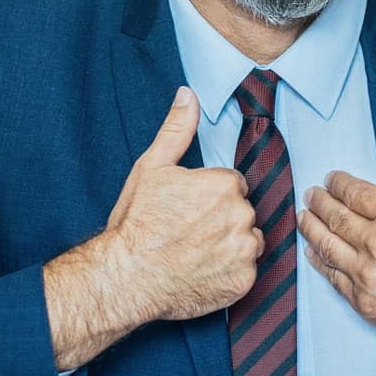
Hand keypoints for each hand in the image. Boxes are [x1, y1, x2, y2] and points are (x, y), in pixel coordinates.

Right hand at [46, 87, 261, 368]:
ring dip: (230, 246)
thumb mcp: (152, 167)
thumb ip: (177, 129)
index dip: (209, 198)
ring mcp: (244, 250)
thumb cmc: (136, 222)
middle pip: (242, 213)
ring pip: (248, 241)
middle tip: (189, 233)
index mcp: (224, 185)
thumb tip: (188, 94)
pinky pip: (246, 271)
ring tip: (196, 253)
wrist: (127, 276)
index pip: (232, 186)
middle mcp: (241, 215)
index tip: (187, 210)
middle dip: (222, 220)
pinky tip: (203, 272)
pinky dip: (230, 273)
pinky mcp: (243, 280)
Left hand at [299, 137, 375, 375]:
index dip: (339, 183)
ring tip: (304, 216)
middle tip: (311, 194)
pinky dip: (319, 262)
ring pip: (328, 246)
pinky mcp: (365, 303)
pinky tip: (313, 252)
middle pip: (336, 217)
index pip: (356, 193)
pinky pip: (333, 277)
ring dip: (311, 228)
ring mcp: (367, 276)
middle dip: (320, 202)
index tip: (331, 179)